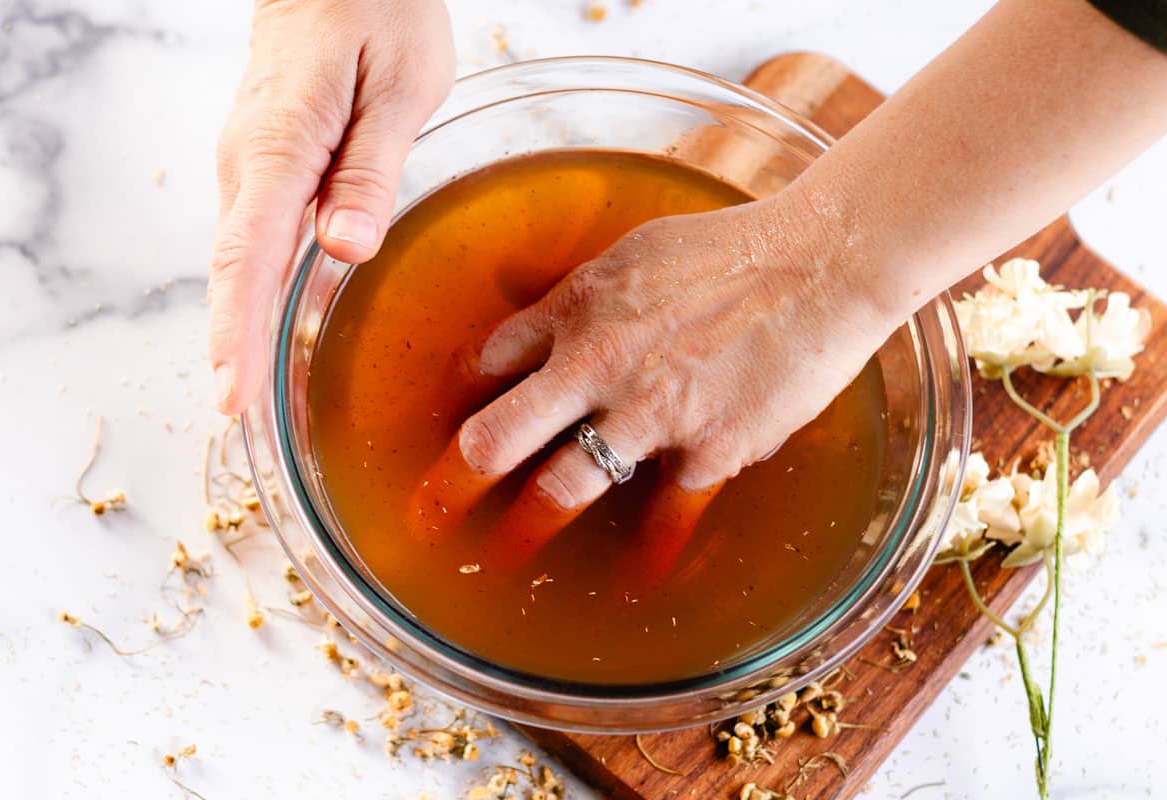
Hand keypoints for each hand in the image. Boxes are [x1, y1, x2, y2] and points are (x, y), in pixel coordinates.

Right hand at [209, 0, 453, 413]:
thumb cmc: (376, 11)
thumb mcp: (399, 86)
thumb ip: (369, 170)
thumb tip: (344, 249)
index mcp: (281, 146)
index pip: (250, 255)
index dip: (238, 331)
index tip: (232, 393)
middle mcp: (250, 162)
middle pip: (233, 269)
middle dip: (232, 346)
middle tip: (237, 419)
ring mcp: (250, 162)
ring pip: (239, 258)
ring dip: (239, 326)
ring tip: (245, 397)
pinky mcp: (266, 162)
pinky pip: (254, 237)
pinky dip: (252, 290)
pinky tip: (261, 328)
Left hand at [412, 192, 892, 556]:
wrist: (820, 266)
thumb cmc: (730, 249)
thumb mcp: (635, 251)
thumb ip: (579, 290)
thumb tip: (534, 306)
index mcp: (576, 310)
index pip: (487, 362)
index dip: (459, 400)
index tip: (446, 428)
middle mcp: (597, 365)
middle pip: (496, 437)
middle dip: (453, 483)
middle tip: (428, 517)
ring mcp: (649, 413)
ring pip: (562, 488)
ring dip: (525, 530)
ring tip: (500, 557)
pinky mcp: (708, 448)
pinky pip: (666, 517)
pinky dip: (651, 553)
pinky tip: (639, 581)